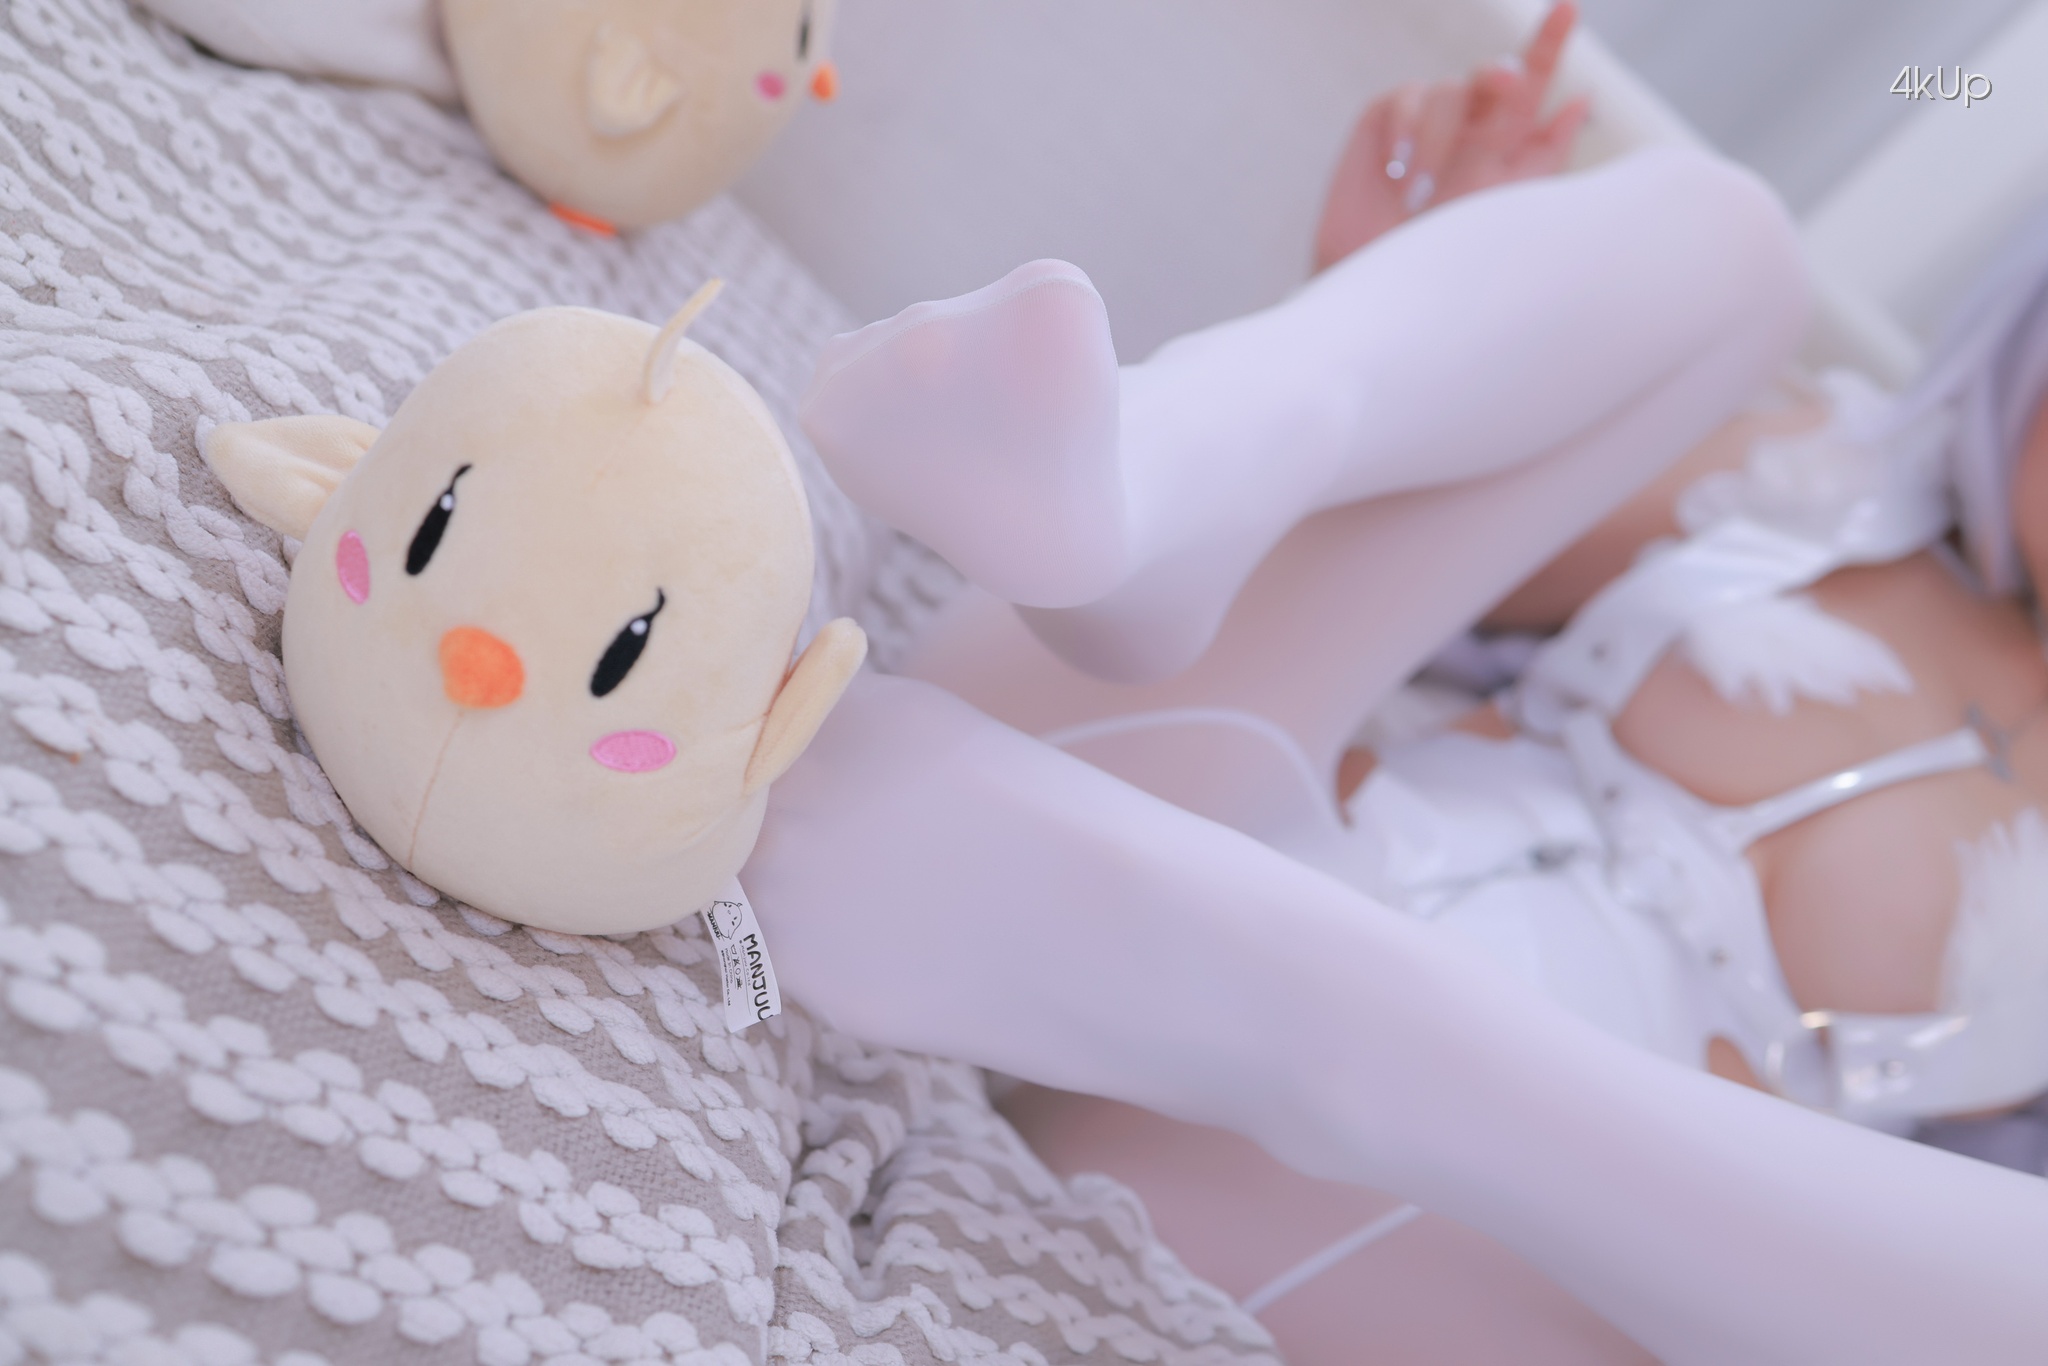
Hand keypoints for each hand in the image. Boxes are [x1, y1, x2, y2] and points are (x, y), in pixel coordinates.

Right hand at [1313, 2, 1590, 270]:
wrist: (1384, 289)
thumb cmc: (1450, 259)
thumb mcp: (1508, 207)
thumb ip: (1545, 152)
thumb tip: (1582, 99)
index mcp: (1506, 141)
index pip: (1534, 84)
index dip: (1551, 43)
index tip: (1570, 6)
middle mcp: (1469, 125)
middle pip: (1493, 74)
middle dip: (1500, 75)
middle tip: (1507, 86)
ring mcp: (1425, 122)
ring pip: (1448, 90)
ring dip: (1440, 139)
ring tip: (1420, 193)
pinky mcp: (1384, 121)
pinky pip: (1403, 97)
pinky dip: (1404, 128)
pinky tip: (1397, 169)